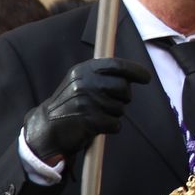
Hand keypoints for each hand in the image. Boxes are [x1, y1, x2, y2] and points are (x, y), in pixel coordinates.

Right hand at [23, 58, 152, 164]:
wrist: (47, 128)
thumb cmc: (71, 104)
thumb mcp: (81, 82)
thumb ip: (103, 75)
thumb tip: (135, 74)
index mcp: (83, 70)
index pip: (117, 65)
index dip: (135, 70)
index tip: (146, 77)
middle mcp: (84, 83)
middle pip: (124, 88)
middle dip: (123, 98)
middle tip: (110, 103)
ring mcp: (85, 102)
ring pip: (121, 108)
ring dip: (114, 114)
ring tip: (96, 115)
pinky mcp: (88, 121)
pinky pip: (116, 124)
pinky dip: (111, 127)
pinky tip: (97, 126)